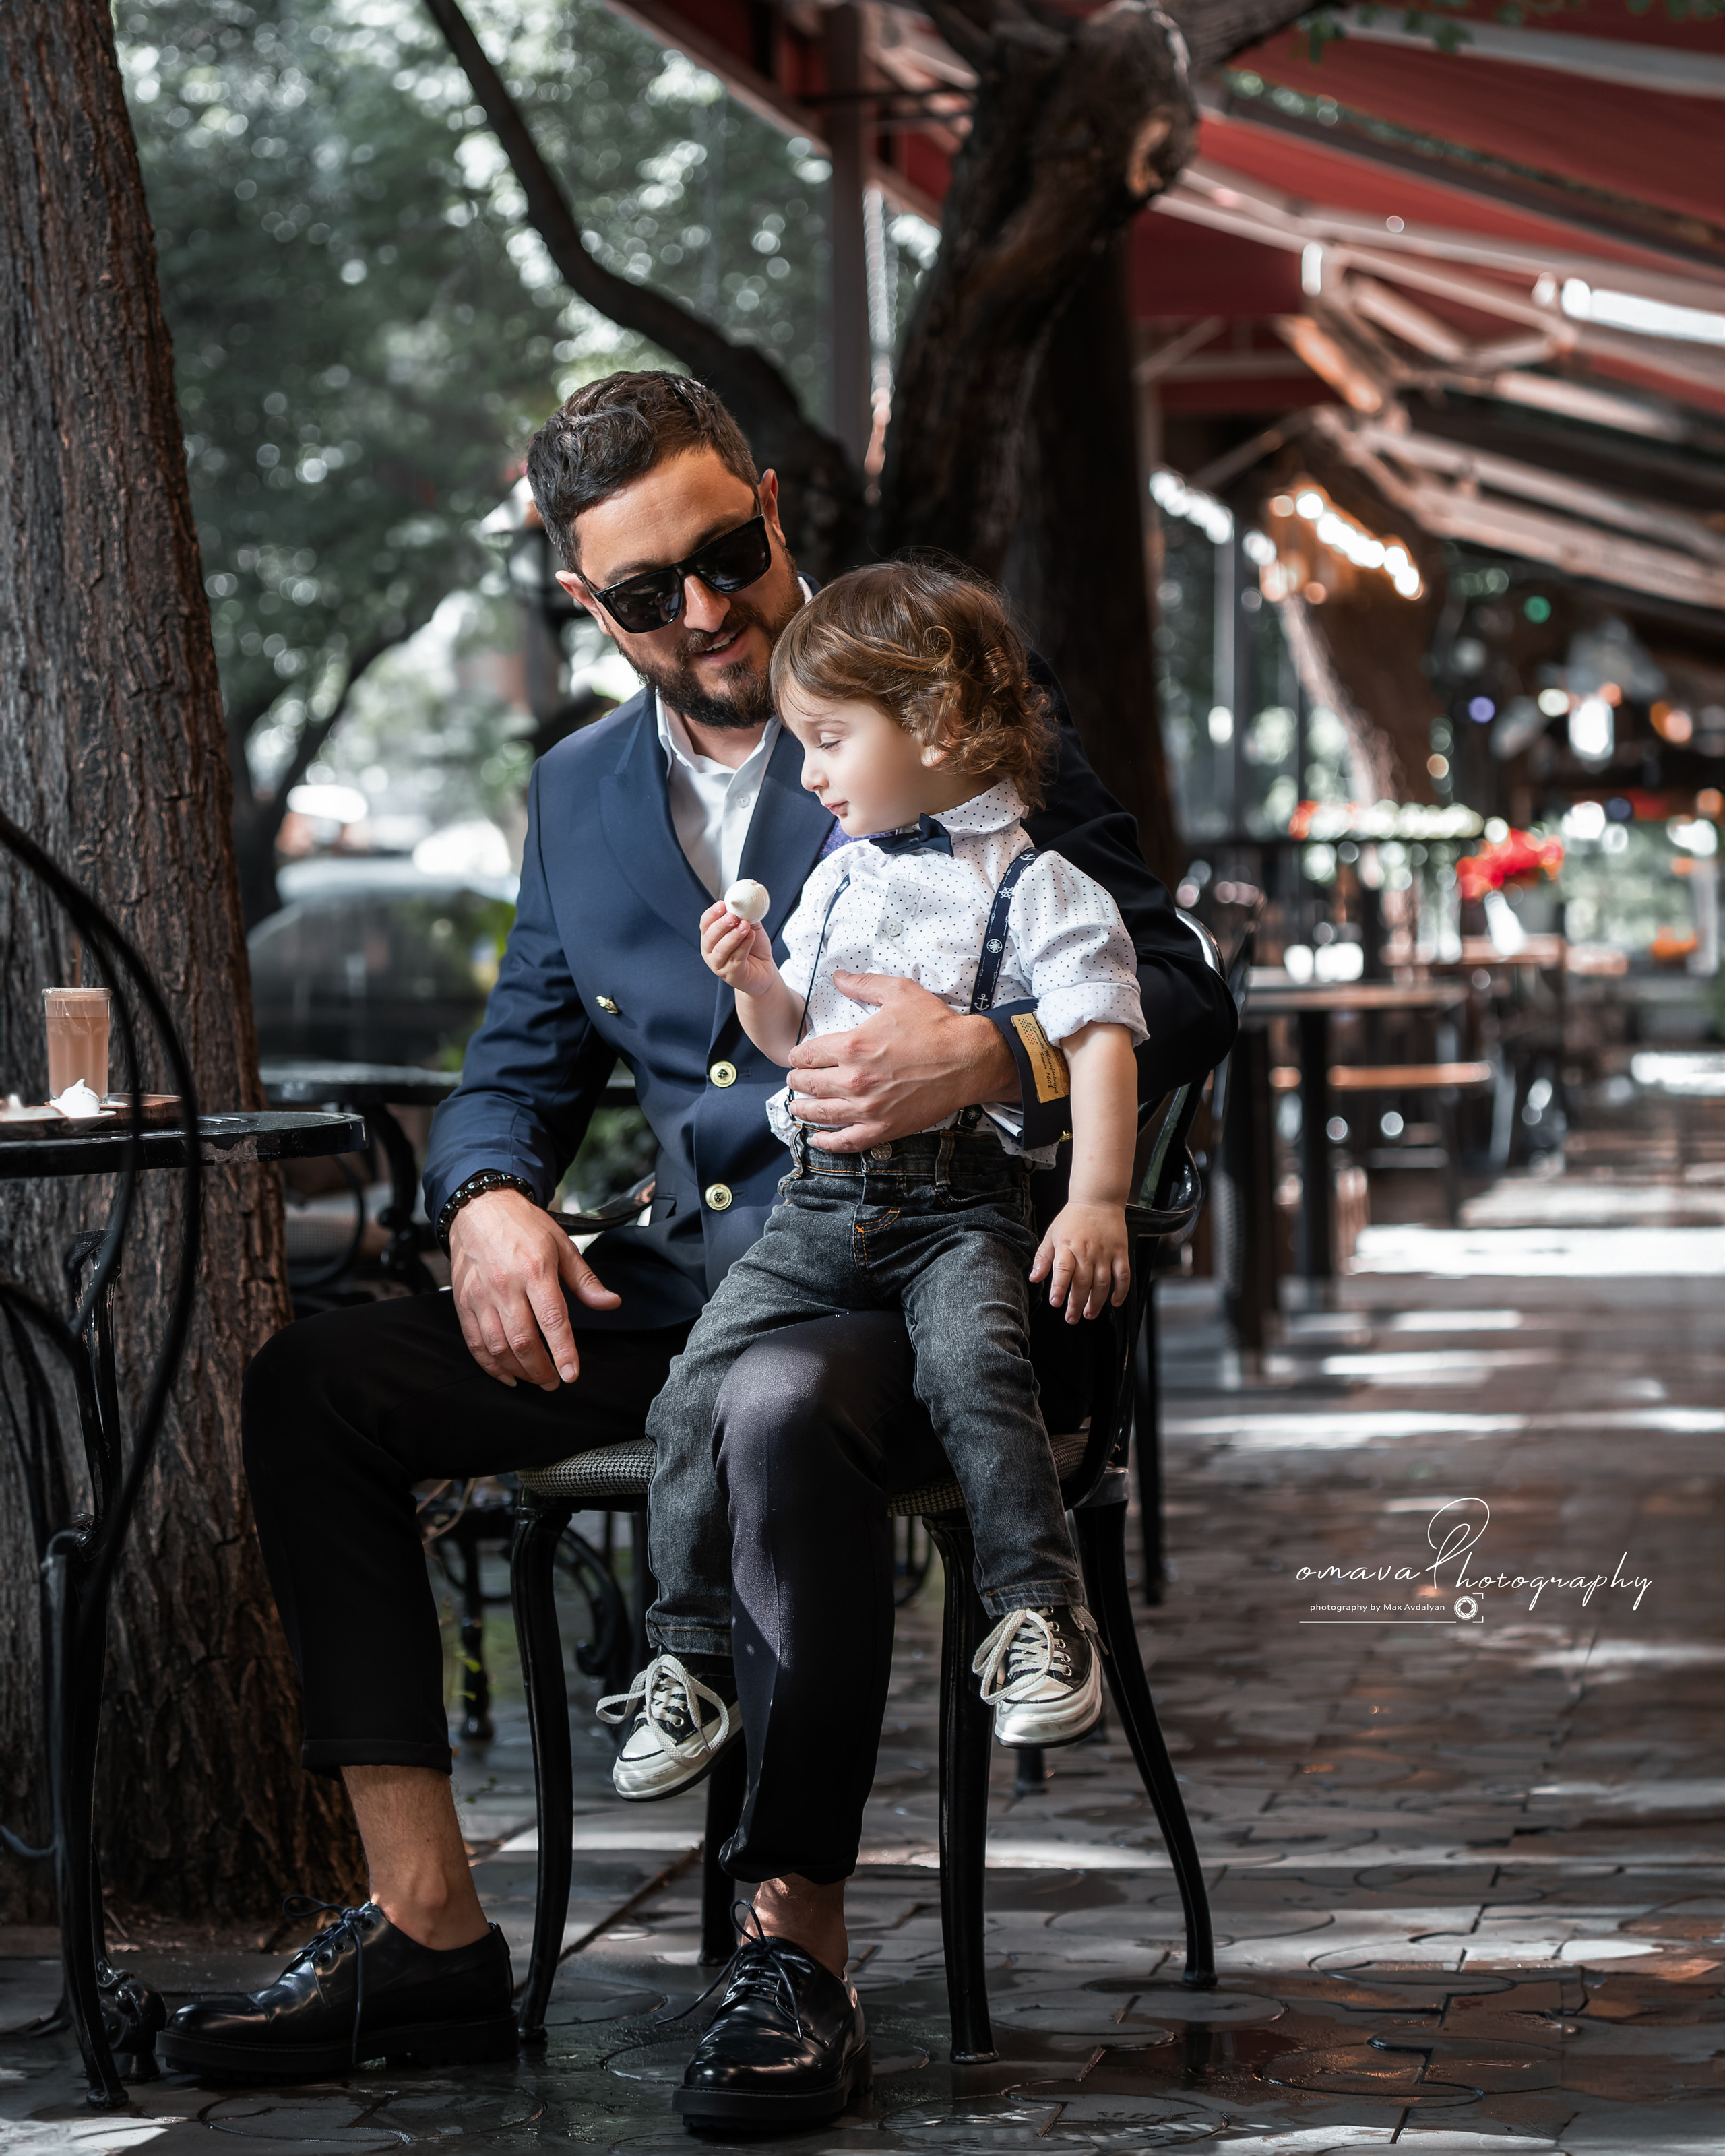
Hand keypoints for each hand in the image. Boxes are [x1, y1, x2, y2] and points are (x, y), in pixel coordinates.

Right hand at [448, 1187, 620, 1388]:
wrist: (480, 1207)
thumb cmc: (524, 1226)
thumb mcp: (562, 1245)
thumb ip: (585, 1280)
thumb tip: (611, 1303)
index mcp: (535, 1270)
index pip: (552, 1319)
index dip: (563, 1351)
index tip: (571, 1375)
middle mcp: (505, 1285)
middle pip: (523, 1340)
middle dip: (540, 1369)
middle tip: (553, 1382)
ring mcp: (481, 1295)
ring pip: (497, 1346)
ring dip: (518, 1370)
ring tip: (534, 1379)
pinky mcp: (463, 1301)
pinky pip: (474, 1342)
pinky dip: (489, 1365)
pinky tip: (506, 1374)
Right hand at [700, 900, 777, 996]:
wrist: (764, 971)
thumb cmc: (754, 949)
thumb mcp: (749, 926)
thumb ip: (744, 915)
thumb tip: (744, 902)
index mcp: (711, 938)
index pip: (705, 924)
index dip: (712, 914)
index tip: (721, 905)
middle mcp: (711, 952)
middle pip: (710, 937)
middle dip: (720, 925)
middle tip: (732, 917)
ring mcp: (719, 965)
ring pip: (721, 949)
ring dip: (733, 936)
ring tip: (744, 926)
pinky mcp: (732, 975)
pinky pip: (736, 959)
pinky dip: (744, 945)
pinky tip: (751, 936)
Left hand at [784, 972, 1015, 1150]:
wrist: (968, 1059)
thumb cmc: (936, 1025)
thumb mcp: (899, 991)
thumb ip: (863, 984)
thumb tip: (838, 977)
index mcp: (852, 1045)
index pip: (807, 1054)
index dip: (797, 1055)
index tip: (796, 1057)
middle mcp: (854, 1079)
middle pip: (809, 1084)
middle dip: (796, 1082)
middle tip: (794, 1080)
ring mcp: (868, 1107)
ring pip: (820, 1113)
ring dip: (803, 1110)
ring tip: (797, 1107)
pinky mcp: (884, 1128)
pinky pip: (846, 1141)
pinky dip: (827, 1142)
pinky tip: (817, 1138)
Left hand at [1030, 1201, 1130, 1324]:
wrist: (1098, 1200)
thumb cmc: (1072, 1219)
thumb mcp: (1052, 1234)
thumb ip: (1043, 1258)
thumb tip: (1034, 1278)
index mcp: (1068, 1246)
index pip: (1063, 1269)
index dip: (1059, 1288)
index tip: (1056, 1303)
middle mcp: (1087, 1250)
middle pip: (1083, 1282)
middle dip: (1076, 1303)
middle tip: (1071, 1318)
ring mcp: (1106, 1252)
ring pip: (1103, 1283)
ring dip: (1096, 1302)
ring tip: (1089, 1314)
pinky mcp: (1121, 1252)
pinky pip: (1123, 1275)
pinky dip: (1121, 1291)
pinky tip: (1115, 1302)